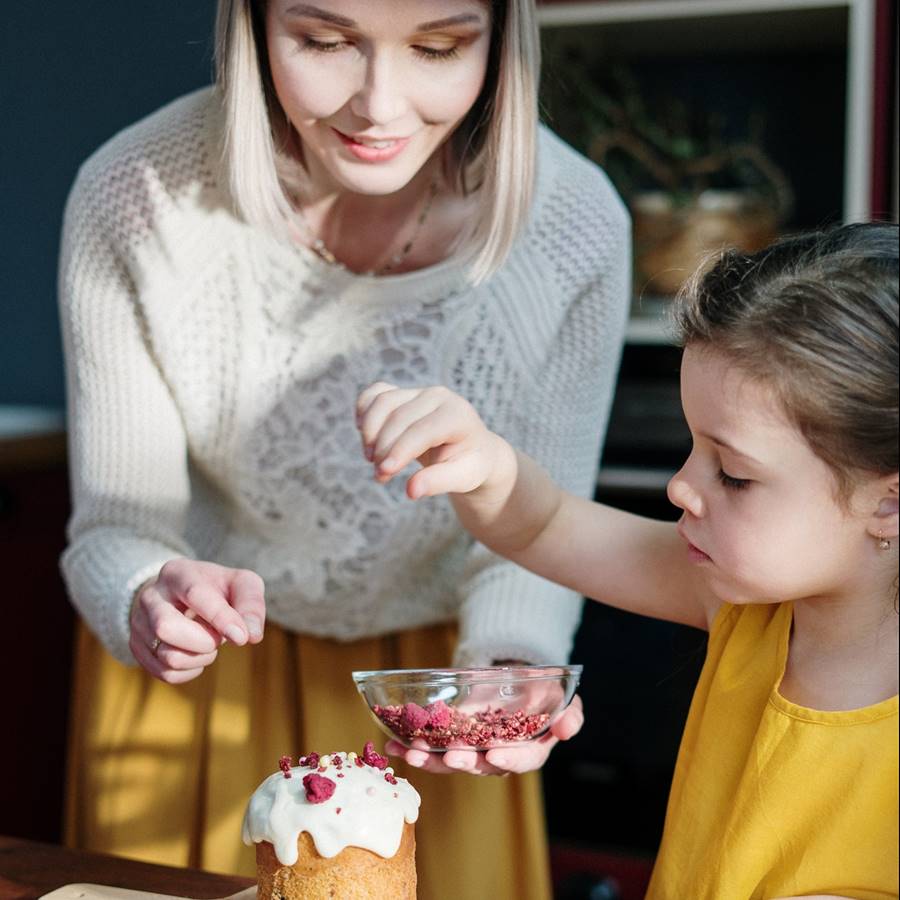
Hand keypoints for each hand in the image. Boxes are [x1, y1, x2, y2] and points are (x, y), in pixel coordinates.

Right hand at [129, 558, 265, 682]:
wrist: (182, 595)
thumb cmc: (218, 589)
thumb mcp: (241, 584)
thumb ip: (250, 605)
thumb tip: (252, 636)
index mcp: (178, 573)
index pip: (195, 594)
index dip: (219, 618)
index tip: (241, 638)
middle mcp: (151, 595)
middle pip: (166, 628)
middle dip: (203, 642)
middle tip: (219, 638)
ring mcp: (139, 622)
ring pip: (167, 656)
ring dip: (200, 658)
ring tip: (209, 644)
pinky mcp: (137, 646)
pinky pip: (164, 673)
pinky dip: (189, 671)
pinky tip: (197, 656)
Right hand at [355, 382, 501, 499]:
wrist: (470, 449)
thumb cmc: (468, 464)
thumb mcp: (462, 478)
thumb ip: (438, 483)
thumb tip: (411, 491)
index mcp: (458, 415)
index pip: (422, 430)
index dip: (400, 450)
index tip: (384, 472)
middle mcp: (439, 396)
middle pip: (399, 417)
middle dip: (383, 447)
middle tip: (380, 476)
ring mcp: (419, 391)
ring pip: (383, 402)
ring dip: (370, 431)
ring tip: (371, 459)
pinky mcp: (404, 393)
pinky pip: (375, 393)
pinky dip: (364, 410)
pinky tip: (362, 432)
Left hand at [385, 694, 583, 775]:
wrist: (518, 682)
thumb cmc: (544, 693)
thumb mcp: (562, 698)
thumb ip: (571, 714)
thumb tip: (566, 728)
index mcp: (529, 751)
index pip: (522, 760)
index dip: (508, 759)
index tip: (493, 753)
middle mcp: (499, 756)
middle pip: (481, 765)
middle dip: (463, 761)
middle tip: (449, 755)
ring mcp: (474, 751)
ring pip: (452, 762)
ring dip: (431, 759)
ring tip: (411, 752)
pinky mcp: (454, 742)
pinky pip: (435, 750)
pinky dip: (415, 748)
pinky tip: (394, 745)